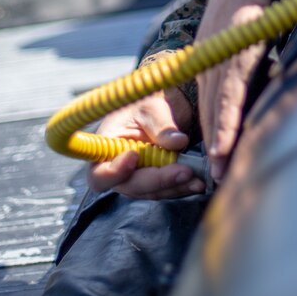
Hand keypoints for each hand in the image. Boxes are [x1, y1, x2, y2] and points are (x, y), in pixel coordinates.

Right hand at [87, 86, 205, 199]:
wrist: (166, 105)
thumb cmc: (150, 103)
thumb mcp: (153, 108)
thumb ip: (162, 127)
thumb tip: (178, 142)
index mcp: (106, 147)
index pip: (99, 173)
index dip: (114, 172)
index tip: (134, 157)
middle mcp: (118, 167)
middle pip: (130, 186)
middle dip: (157, 181)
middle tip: (183, 172)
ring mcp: (136, 176)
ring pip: (151, 192)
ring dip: (174, 187)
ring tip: (196, 179)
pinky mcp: (154, 180)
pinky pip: (165, 189)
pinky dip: (181, 186)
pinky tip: (197, 182)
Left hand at [195, 0, 269, 182]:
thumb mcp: (247, 25)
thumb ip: (249, 51)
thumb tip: (267, 69)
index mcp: (212, 50)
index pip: (210, 95)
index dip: (214, 125)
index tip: (217, 151)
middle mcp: (211, 55)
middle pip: (209, 106)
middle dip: (212, 142)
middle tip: (216, 174)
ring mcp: (221, 55)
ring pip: (216, 107)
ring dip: (217, 143)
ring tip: (220, 172)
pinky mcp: (236, 54)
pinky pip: (229, 96)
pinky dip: (225, 124)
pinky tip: (222, 147)